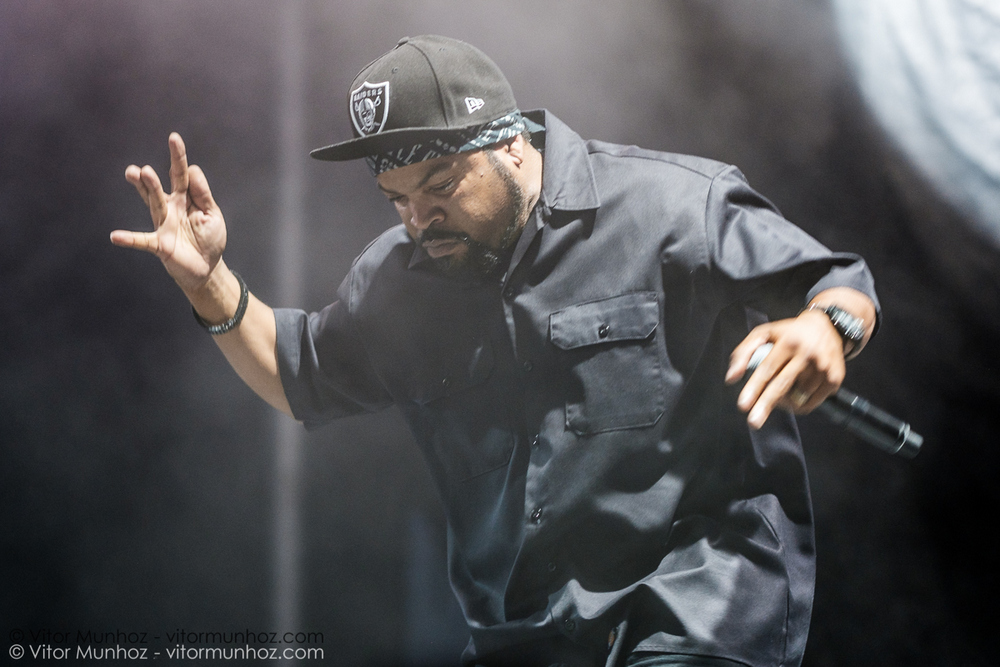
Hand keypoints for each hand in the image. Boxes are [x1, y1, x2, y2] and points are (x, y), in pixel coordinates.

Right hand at [111, 133, 225, 293]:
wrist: (207, 267)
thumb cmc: (209, 238)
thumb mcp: (212, 214)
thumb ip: (203, 194)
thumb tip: (192, 169)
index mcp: (186, 198)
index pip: (180, 174)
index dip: (178, 157)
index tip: (174, 138)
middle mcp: (171, 207)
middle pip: (159, 187)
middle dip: (151, 176)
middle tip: (142, 167)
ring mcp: (163, 225)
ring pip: (153, 204)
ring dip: (146, 189)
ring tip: (136, 173)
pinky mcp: (160, 244)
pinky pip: (143, 241)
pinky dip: (129, 239)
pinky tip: (115, 236)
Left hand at [725, 309, 846, 428]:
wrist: (828, 327)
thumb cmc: (789, 332)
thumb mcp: (764, 334)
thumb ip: (744, 353)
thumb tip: (731, 378)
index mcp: (789, 342)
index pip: (768, 369)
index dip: (754, 388)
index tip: (743, 405)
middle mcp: (808, 354)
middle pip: (782, 385)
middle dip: (766, 405)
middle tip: (753, 422)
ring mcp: (823, 368)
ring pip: (797, 397)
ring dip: (783, 402)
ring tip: (780, 390)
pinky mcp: (835, 379)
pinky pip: (811, 402)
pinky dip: (799, 404)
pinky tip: (795, 393)